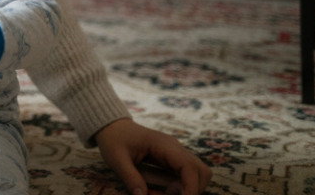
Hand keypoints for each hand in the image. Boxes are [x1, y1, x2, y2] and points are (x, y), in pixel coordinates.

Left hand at [95, 118, 211, 194]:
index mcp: (163, 145)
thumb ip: (130, 177)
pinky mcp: (173, 159)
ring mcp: (176, 153)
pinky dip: (179, 187)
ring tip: (162, 192)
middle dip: (191, 189)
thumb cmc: (113, 139)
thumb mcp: (116, 159)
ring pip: (197, 174)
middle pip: (201, 171)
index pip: (189, 167)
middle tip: (167, 194)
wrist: (112, 126)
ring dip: (186, 189)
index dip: (191, 187)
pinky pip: (186, 175)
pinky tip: (161, 190)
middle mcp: (175, 148)